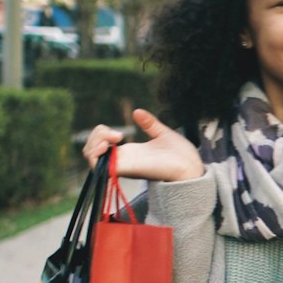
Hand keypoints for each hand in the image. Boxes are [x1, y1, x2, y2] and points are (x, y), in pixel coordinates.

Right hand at [82, 107, 204, 181]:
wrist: (192, 167)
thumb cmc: (181, 155)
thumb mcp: (162, 134)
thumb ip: (149, 124)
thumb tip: (137, 112)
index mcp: (129, 153)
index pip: (100, 146)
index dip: (101, 134)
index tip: (119, 132)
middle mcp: (123, 160)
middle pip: (91, 151)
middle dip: (94, 136)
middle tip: (116, 134)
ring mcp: (123, 165)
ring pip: (91, 158)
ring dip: (93, 144)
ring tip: (112, 139)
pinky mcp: (127, 170)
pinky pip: (100, 168)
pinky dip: (96, 156)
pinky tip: (109, 146)